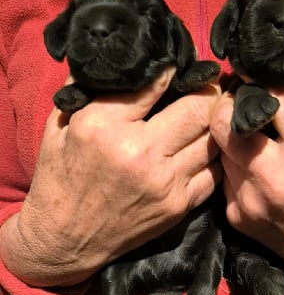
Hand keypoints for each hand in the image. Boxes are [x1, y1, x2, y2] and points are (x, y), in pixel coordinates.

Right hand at [0, 68, 221, 286]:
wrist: (65, 239)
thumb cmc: (60, 177)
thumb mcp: (59, 124)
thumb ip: (84, 86)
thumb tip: (113, 55)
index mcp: (103, 125)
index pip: (156, 83)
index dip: (174, 69)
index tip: (181, 65)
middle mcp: (139, 153)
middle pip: (199, 108)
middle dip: (207, 92)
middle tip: (206, 86)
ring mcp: (164, 182)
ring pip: (213, 138)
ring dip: (214, 122)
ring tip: (210, 114)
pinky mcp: (178, 206)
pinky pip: (213, 172)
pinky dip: (212, 156)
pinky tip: (204, 147)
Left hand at [211, 58, 283, 284]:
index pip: (274, 96)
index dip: (271, 79)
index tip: (268, 73)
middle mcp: (274, 179)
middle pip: (227, 119)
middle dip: (235, 98)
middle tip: (248, 92)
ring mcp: (250, 202)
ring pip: (221, 144)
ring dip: (234, 127)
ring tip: (255, 124)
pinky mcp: (238, 218)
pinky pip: (225, 173)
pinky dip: (236, 158)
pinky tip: (256, 158)